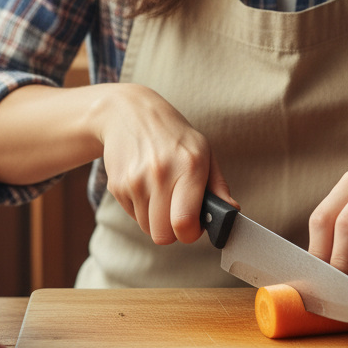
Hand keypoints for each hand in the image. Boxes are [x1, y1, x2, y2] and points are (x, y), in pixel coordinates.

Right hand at [97, 83, 236, 244]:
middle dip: (173, 230)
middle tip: (178, 212)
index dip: (191, 233)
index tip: (194, 224)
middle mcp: (160, 173)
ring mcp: (135, 180)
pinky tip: (145, 185)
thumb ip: (218, 186)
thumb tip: (231, 212)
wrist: (129, 112)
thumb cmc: (173, 135)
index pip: (184, 223)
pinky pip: (132, 216)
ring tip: (161, 193)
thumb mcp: (203, 151)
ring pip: (147, 229)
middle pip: (163, 235)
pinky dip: (141, 208)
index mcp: (189, 165)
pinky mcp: (116, 185)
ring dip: (156, 219)